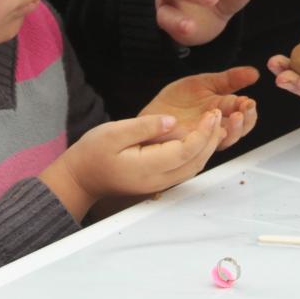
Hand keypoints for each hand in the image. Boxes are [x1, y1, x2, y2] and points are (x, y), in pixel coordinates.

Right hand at [41, 111, 222, 220]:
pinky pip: (185, 168)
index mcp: (147, 168)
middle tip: (218, 113)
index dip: (203, 132)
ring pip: (193, 167)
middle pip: (195, 161)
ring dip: (208, 146)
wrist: (81, 177)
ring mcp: (159, 184)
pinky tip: (200, 137)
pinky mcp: (158, 181)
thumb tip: (172, 121)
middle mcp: (157, 180)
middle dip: (211, 138)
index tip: (212, 113)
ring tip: (213, 123)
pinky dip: (198, 153)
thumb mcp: (113, 132)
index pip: (185, 151)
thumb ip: (144, 126)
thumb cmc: (92, 153)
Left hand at [140, 67, 259, 150]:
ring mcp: (203, 138)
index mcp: (223, 112)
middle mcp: (216, 128)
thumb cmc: (178, 100)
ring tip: (234, 116)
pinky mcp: (188, 145)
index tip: (249, 101)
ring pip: (225, 141)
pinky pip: (203, 146)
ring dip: (233, 130)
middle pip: (239, 131)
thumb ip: (230, 79)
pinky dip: (209, 136)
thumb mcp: (206, 82)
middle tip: (245, 109)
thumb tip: (254, 73)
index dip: (249, 111)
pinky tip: (212, 125)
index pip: (245, 116)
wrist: (153, 111)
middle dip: (245, 121)